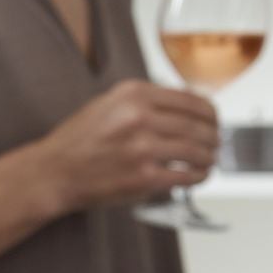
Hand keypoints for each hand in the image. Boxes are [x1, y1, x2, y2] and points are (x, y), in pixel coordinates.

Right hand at [33, 79, 219, 212]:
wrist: (55, 172)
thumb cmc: (78, 141)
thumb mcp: (108, 104)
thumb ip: (144, 101)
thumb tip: (183, 104)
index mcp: (133, 94)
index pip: (190, 99)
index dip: (209, 112)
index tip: (213, 119)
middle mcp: (139, 117)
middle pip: (198, 125)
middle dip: (214, 136)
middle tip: (217, 141)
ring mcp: (142, 148)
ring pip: (196, 150)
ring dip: (210, 156)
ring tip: (210, 159)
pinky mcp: (144, 177)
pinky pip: (186, 175)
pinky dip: (199, 176)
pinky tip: (199, 175)